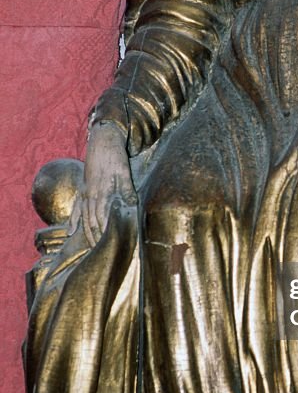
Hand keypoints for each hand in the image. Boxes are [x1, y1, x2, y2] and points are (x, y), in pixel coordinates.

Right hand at [69, 121, 136, 246]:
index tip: (108, 244)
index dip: (104, 232)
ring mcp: (85, 192)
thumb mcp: (124, 172)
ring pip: (83, 217)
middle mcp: (90, 195)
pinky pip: (76, 208)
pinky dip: (73, 220)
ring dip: (86, 232)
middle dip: (95, 236)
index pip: (101, 218)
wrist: (102, 141)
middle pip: (91, 221)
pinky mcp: (83, 188)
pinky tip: (70, 231)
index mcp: (101, 192)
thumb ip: (127, 190)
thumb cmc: (115, 156)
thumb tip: (131, 205)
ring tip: (90, 246)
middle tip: (100, 251)